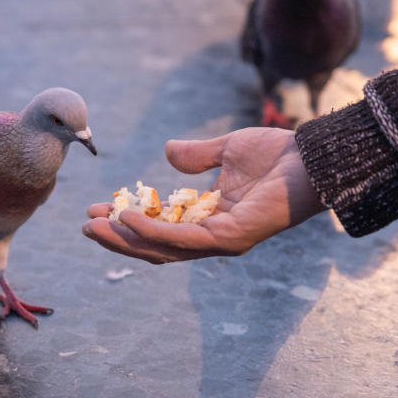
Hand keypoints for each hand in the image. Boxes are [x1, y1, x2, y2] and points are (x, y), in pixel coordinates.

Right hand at [82, 127, 325, 263]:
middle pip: (156, 246)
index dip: (129, 220)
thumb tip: (168, 152)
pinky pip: (182, 239)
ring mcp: (222, 241)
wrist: (311, 157)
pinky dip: (151, 231)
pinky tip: (126, 216)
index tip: (99, 207)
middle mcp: (214, 236)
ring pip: (163, 248)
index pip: (162, 227)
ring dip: (125, 238)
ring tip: (95, 224)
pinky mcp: (231, 238)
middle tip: (86, 224)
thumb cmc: (279, 155)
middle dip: (118, 237)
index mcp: (211, 218)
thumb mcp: (228, 149)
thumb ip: (198, 156)